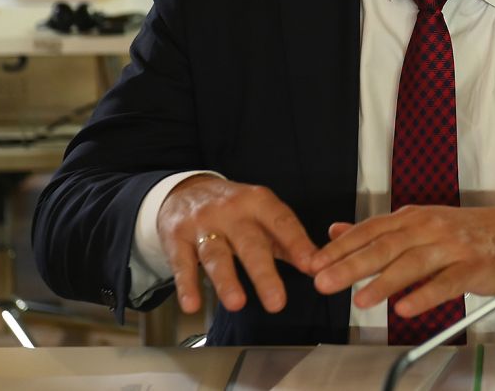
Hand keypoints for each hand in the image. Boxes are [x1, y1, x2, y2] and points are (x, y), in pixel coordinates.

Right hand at [156, 175, 317, 315]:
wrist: (185, 190)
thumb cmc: (233, 209)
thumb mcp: (262, 214)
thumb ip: (288, 241)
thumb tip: (317, 266)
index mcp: (258, 202)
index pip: (281, 222)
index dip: (297, 244)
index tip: (312, 266)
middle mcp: (231, 211)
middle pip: (249, 243)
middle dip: (263, 273)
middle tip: (276, 302)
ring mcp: (202, 224)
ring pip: (215, 255)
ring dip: (226, 280)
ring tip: (237, 304)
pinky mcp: (176, 238)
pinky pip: (182, 264)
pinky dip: (186, 285)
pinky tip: (192, 304)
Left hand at [309, 205, 494, 318]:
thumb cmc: (465, 233)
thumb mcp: (419, 223)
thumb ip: (378, 230)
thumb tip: (336, 231)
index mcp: (412, 218)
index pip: (369, 230)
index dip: (340, 247)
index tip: (313, 263)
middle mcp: (428, 228)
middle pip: (384, 246)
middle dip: (350, 264)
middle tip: (323, 281)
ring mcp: (451, 247)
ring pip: (412, 264)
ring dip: (383, 282)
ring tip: (359, 300)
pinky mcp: (472, 268)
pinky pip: (446, 283)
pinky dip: (424, 295)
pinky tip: (405, 308)